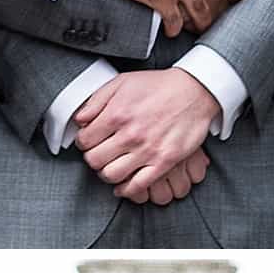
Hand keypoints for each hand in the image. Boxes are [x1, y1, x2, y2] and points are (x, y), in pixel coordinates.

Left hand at [75, 68, 218, 201]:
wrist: (193, 91)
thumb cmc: (158, 86)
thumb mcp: (122, 82)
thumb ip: (96, 100)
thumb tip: (80, 119)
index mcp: (116, 114)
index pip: (84, 141)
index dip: (83, 142)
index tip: (88, 142)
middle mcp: (130, 134)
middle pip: (95, 160)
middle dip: (92, 158)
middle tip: (98, 154)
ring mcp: (147, 150)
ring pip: (111, 175)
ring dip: (106, 174)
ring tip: (110, 167)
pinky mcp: (164, 162)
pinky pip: (138, 185)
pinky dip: (126, 190)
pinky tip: (123, 185)